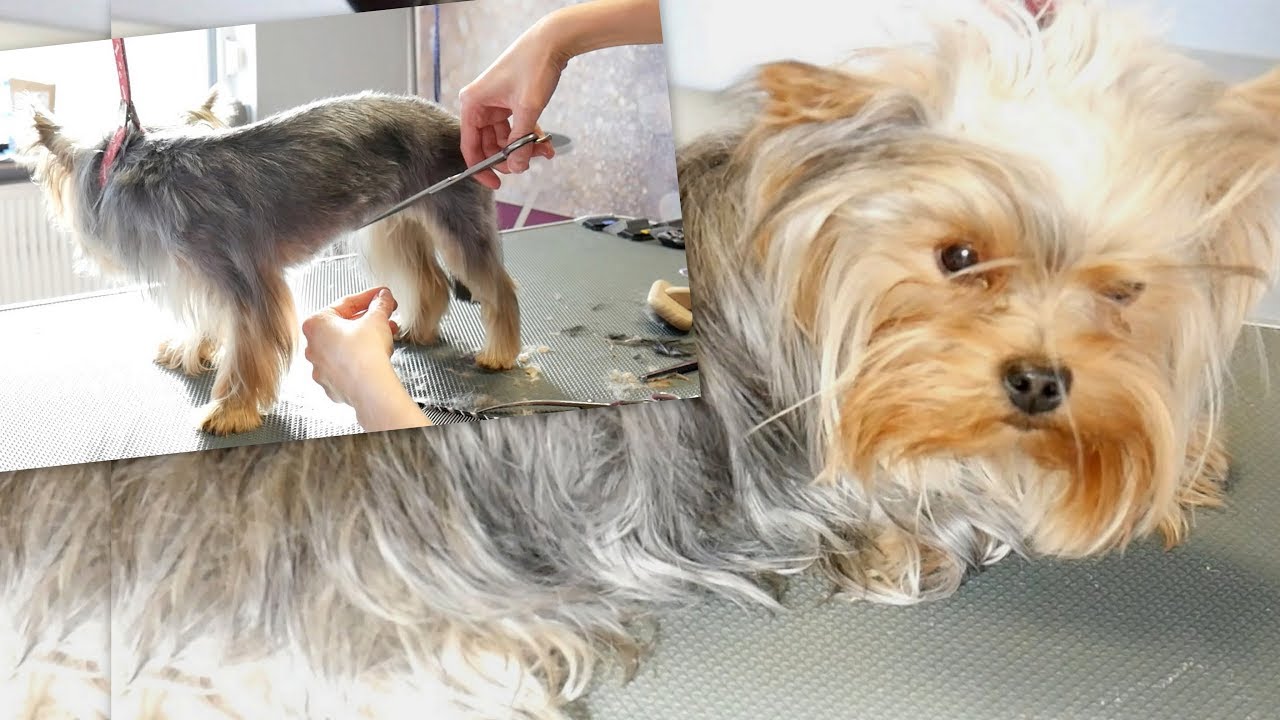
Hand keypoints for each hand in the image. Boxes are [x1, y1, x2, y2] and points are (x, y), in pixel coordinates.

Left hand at [301, 287, 430, 430]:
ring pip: (346, 347)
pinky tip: (376, 357)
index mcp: (315, 324)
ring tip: (386, 337)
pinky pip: (347, 367)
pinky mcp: (331, 385)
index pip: (346, 304)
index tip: (381, 296)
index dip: (370, 297)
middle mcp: (312, 346)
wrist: (370, 387)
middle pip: (345, 326)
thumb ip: (380, 304)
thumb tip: (383, 298)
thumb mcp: (377, 319)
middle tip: (385, 317)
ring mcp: (320, 368)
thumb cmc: (365, 353)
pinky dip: (360, 361)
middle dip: (369, 321)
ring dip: (366, 340)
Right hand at [458, 18, 562, 188]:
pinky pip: (515, 127)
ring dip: (524, 147)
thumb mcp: (527, 109)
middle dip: (509, 157)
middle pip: (489, 145)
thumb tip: (516, 167)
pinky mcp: (509, 102)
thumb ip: (520, 142)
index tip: (495, 184)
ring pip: (505, 138)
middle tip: (527, 164)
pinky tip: (545, 143)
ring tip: (543, 150)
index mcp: (473, 104)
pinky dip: (529, 136)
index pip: (470, 146)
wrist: (551, 42)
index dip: (482, 169)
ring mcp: (494, 104)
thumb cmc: (533, 66)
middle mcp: (480, 104)